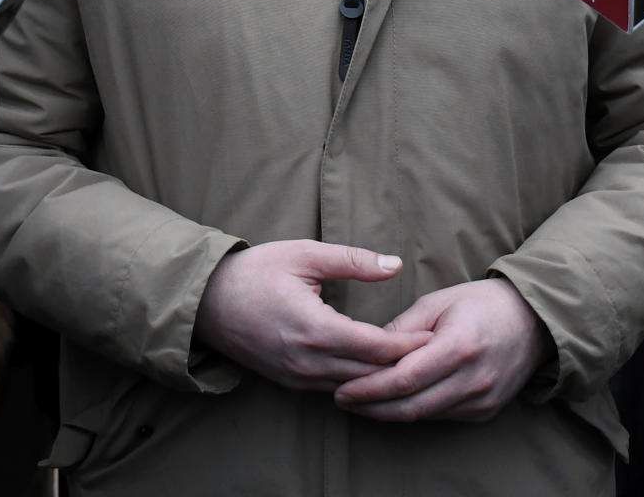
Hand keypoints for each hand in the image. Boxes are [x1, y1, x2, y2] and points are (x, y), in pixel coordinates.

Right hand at [194, 240, 430, 391]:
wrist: (206, 301)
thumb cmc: (256, 271)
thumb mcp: (304, 255)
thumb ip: (352, 261)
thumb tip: (394, 264)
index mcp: (313, 328)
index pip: (375, 347)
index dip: (408, 344)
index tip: (435, 335)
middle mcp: (307, 360)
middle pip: (369, 373)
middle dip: (403, 364)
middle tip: (437, 353)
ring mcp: (296, 376)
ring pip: (353, 386)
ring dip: (382, 377)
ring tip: (414, 364)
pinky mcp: (289, 382)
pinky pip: (333, 388)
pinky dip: (358, 381)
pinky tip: (377, 371)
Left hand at [333, 279, 548, 422]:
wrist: (533, 320)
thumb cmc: (481, 303)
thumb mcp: (438, 302)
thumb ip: (401, 328)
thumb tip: (365, 350)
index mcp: (459, 346)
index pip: (404, 379)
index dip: (369, 388)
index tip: (342, 389)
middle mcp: (473, 379)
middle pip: (410, 406)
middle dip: (371, 407)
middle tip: (342, 400)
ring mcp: (482, 399)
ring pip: (423, 416)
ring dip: (388, 412)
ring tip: (360, 402)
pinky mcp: (486, 411)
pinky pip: (440, 416)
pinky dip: (414, 410)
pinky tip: (392, 403)